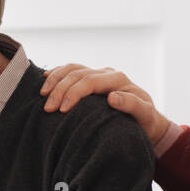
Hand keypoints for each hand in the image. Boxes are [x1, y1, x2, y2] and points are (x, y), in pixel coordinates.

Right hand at [40, 63, 171, 144]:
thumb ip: (132, 105)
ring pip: (71, 69)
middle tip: (47, 108)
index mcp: (118, 79)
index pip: (89, 81)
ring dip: (55, 80)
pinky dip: (57, 73)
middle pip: (77, 74)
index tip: (62, 110)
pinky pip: (71, 70)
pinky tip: (45, 79)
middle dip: (59, 90)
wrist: (147, 121)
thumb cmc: (146, 121)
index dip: (73, 93)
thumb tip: (112, 97)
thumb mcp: (145, 115)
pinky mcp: (92, 79)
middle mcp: (107, 73)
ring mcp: (98, 74)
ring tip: (42, 95)